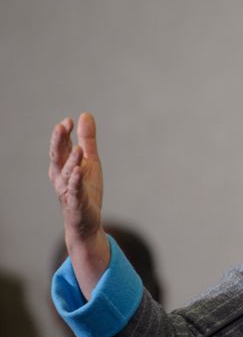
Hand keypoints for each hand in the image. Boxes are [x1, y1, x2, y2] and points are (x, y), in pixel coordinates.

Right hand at [48, 112, 108, 297]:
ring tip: (79, 148)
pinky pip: (75, 191)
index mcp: (63, 166)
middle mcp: (61, 177)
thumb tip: (85, 114)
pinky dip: (76, 181)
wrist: (86, 222)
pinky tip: (80, 171)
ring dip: (72, 161)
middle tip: (62, 126)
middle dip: (59, 142)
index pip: (61, 147)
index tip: (68, 120)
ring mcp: (67, 191)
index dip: (63, 134)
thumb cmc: (86, 189)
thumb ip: (88, 140)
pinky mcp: (77, 203)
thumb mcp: (90, 161)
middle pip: (57, 157)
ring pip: (66, 174)